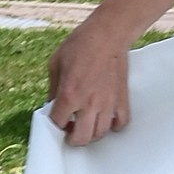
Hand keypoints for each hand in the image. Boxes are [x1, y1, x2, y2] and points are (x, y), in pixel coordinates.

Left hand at [46, 12, 130, 145]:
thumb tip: (51, 107)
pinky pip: (120, 124)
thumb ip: (52, 90)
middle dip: (72, 138)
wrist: (108, 34)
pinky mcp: (122, 100)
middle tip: (70, 132)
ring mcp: (108, 103)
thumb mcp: (55, 64)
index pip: (58, 124)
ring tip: (86, 125)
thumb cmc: (80, 45)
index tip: (55, 122)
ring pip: (100, 134)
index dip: (54, 126)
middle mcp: (89, 103)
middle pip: (81, 137)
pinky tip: (105, 118)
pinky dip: (112, 126)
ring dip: (91, 134)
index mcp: (69, 95)